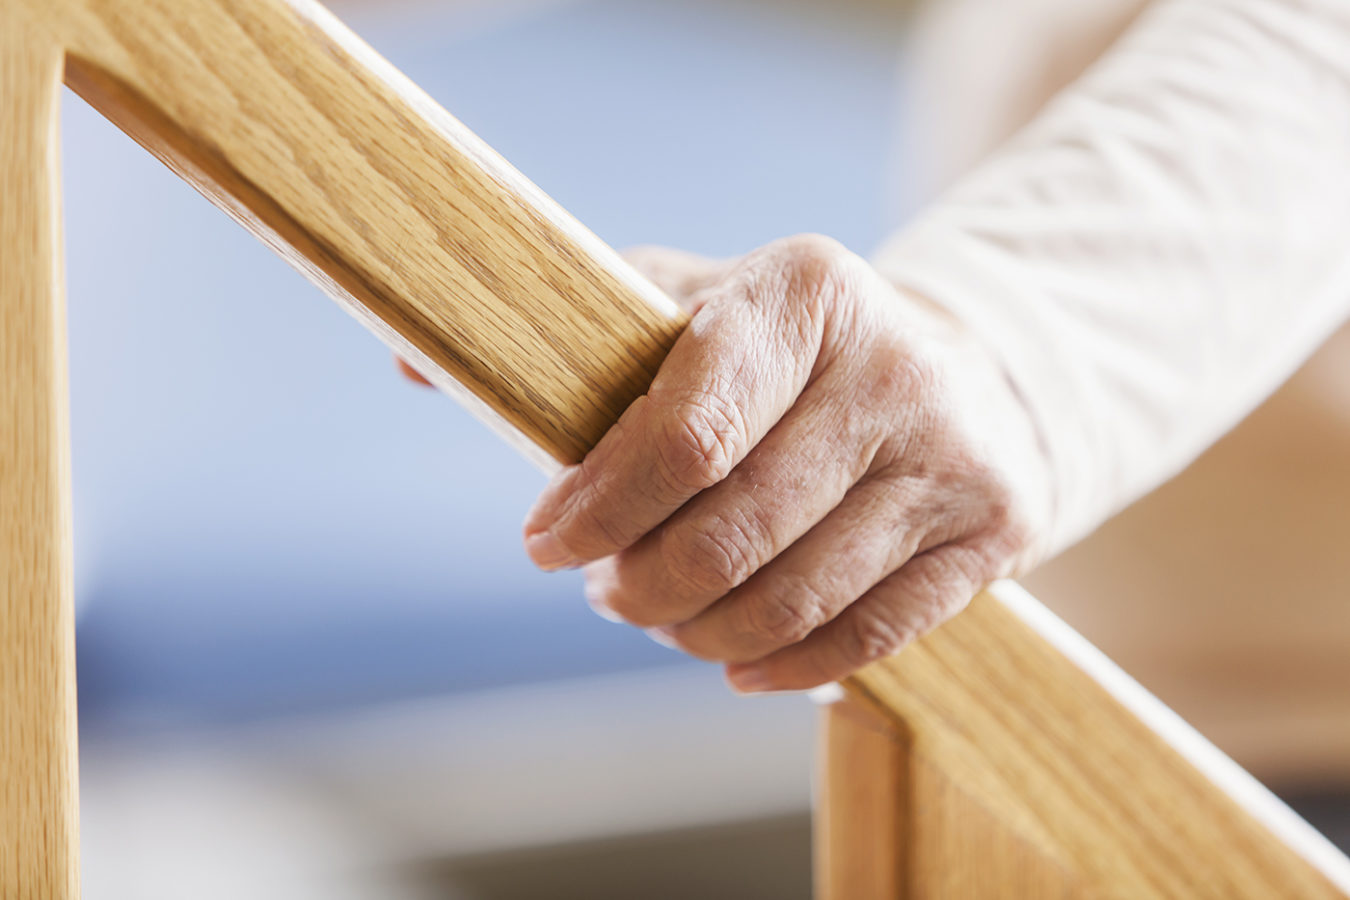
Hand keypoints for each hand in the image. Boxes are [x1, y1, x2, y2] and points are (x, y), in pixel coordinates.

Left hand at [517, 235, 1052, 691]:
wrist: (965, 374)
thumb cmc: (787, 352)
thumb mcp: (691, 306)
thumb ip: (574, 335)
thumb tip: (411, 356)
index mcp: (804, 293)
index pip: (685, 432)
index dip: (600, 506)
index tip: (545, 542)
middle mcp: (893, 367)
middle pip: (732, 534)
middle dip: (641, 585)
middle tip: (605, 592)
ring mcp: (953, 455)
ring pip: (793, 598)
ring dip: (698, 632)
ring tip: (663, 618)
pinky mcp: (992, 530)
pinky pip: (867, 636)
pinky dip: (782, 667)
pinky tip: (735, 658)